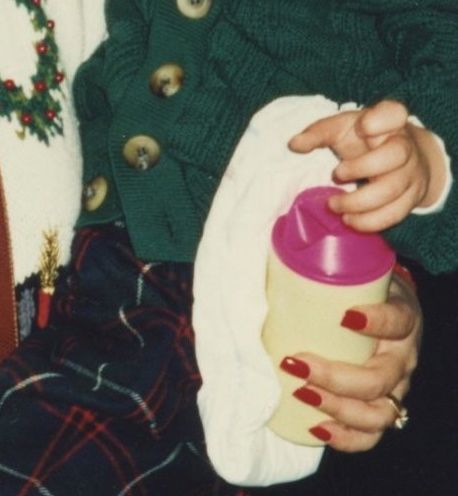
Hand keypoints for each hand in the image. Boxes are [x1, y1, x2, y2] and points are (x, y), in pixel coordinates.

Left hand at [281, 271, 420, 450]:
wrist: (388, 310)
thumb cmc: (361, 290)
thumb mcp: (355, 271)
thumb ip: (325, 260)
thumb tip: (274, 238)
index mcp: (400, 315)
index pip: (398, 320)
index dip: (377, 321)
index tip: (346, 316)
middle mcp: (403, 355)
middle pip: (380, 378)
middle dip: (337, 377)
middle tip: (296, 363)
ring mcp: (397, 386)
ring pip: (380, 412)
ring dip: (338, 408)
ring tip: (301, 393)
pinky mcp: (384, 406)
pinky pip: (372, 434)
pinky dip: (347, 438)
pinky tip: (318, 428)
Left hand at [288, 100, 446, 231]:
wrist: (402, 160)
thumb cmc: (364, 140)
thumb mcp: (342, 129)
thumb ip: (318, 133)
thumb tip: (293, 144)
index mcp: (389, 122)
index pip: (393, 113)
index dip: (380, 120)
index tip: (363, 127)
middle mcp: (405, 146)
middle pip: (396, 155)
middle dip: (362, 168)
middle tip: (336, 174)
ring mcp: (411, 173)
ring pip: (393, 189)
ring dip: (359, 202)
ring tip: (333, 205)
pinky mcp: (410, 198)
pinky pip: (395, 214)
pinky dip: (370, 221)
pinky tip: (348, 220)